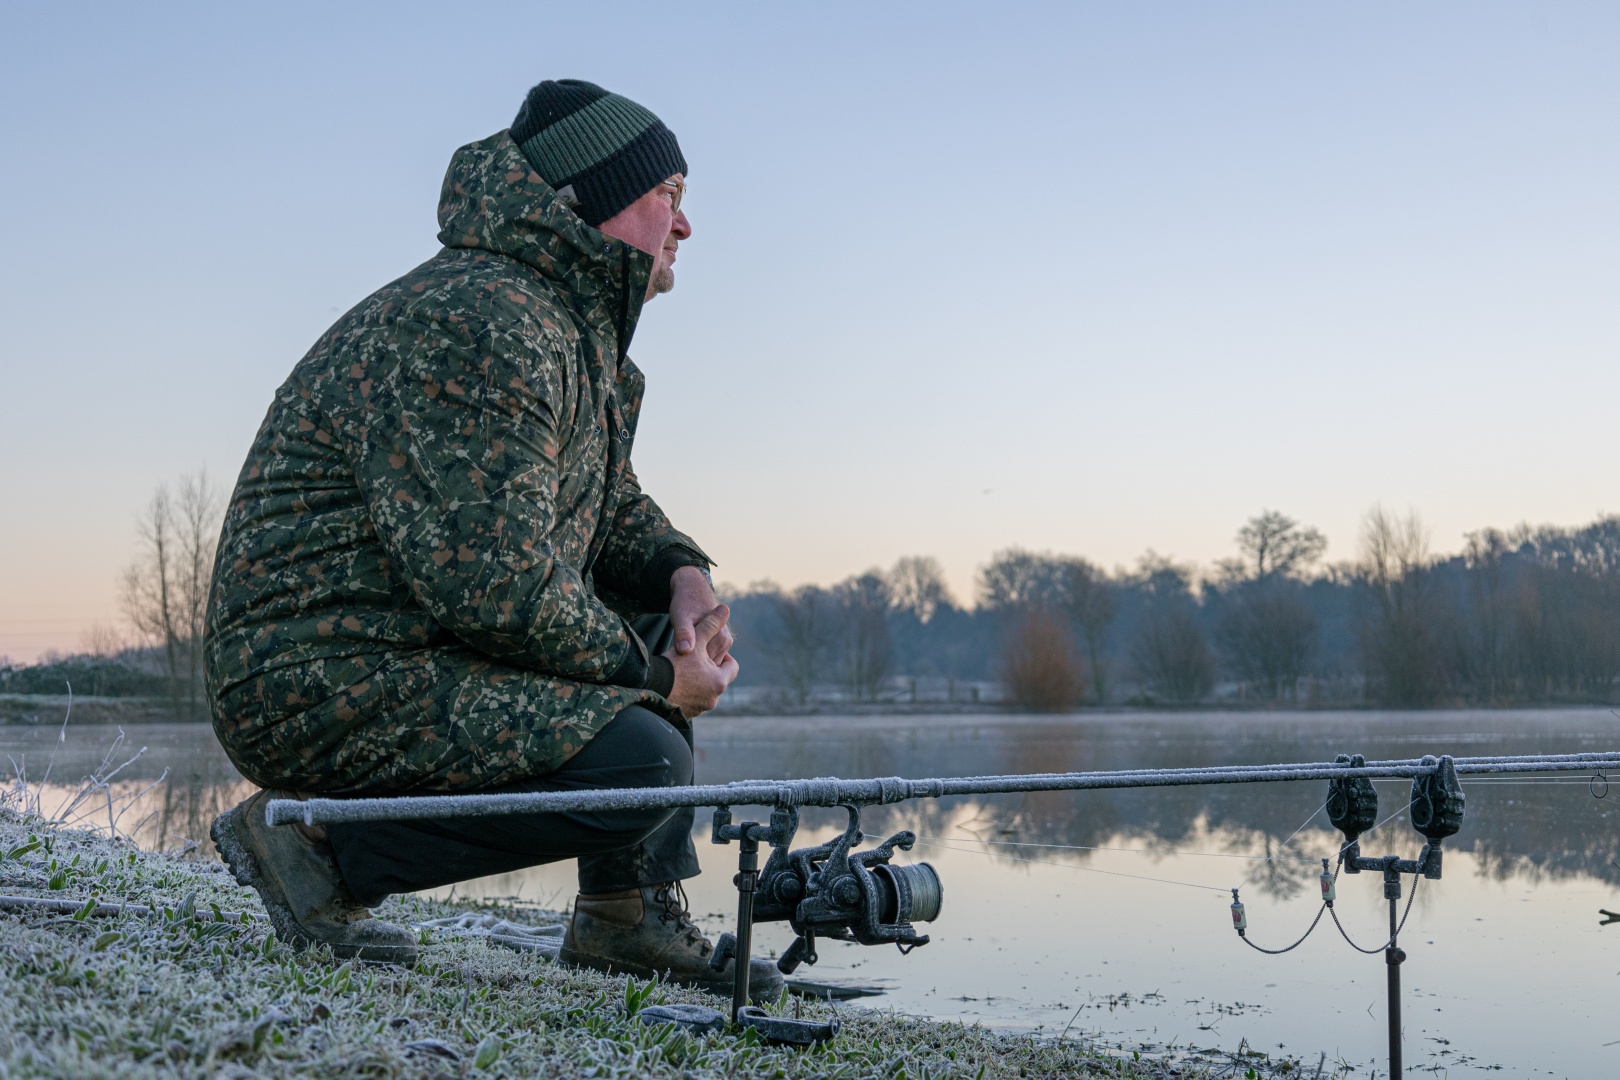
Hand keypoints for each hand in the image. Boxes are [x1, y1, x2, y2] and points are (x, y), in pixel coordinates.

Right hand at [664, 604, 739, 718]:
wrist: (650, 688)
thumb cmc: (674, 664)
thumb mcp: (695, 640)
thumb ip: (711, 625)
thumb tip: (725, 608)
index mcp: (720, 681)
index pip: (731, 666)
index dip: (722, 656)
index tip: (708, 650)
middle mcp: (713, 699)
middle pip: (717, 679)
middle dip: (709, 670)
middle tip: (694, 659)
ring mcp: (699, 710)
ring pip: (704, 691)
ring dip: (698, 683)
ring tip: (683, 671)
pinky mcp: (685, 716)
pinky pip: (691, 702)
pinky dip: (687, 694)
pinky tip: (675, 684)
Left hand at [670, 565, 731, 661]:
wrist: (692, 588)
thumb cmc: (685, 603)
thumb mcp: (681, 618)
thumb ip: (683, 634)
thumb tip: (686, 650)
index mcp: (721, 639)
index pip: (705, 667)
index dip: (687, 667)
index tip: (673, 661)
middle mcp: (726, 642)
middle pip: (708, 665)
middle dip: (692, 665)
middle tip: (673, 658)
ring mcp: (724, 642)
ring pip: (707, 661)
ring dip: (694, 661)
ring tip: (678, 654)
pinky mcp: (719, 641)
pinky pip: (706, 655)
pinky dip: (696, 656)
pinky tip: (683, 651)